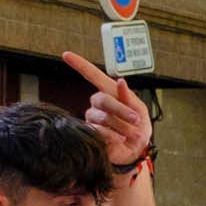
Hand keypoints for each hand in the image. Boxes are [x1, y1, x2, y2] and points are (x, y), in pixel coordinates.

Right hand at [61, 53, 156, 169]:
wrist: (136, 150)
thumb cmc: (138, 128)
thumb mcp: (139, 110)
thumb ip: (128, 97)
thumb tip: (120, 81)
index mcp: (109, 93)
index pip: (92, 76)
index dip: (80, 65)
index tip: (66, 55)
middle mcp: (97, 104)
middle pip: (103, 99)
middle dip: (121, 110)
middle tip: (135, 119)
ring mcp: (93, 119)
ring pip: (102, 117)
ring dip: (121, 125)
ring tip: (132, 133)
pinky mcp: (91, 134)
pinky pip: (100, 131)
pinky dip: (113, 135)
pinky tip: (120, 139)